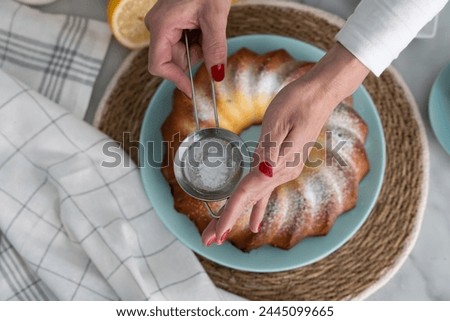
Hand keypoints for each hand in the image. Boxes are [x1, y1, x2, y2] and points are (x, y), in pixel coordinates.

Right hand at [145, 0, 231, 96]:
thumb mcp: (215, 17)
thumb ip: (215, 48)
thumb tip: (216, 75)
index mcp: (162, 26)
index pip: (159, 65)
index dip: (176, 80)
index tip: (192, 90)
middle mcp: (157, 27)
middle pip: (173, 60)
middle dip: (195, 57)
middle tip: (210, 39)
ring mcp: (163, 25)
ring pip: (180, 52)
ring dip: (198, 48)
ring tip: (207, 27)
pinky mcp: (171, 24)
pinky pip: (183, 42)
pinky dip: (197, 40)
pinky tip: (203, 25)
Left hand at [201, 43, 369, 245]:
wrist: (320, 93)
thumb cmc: (298, 101)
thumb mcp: (281, 122)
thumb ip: (271, 151)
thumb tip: (262, 173)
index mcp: (278, 164)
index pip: (247, 194)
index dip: (230, 214)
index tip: (216, 233)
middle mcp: (282, 172)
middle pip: (248, 201)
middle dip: (227, 221)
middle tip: (207, 240)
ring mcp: (284, 170)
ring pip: (254, 198)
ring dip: (236, 216)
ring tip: (220, 233)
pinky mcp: (283, 164)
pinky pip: (264, 191)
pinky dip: (255, 207)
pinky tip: (253, 222)